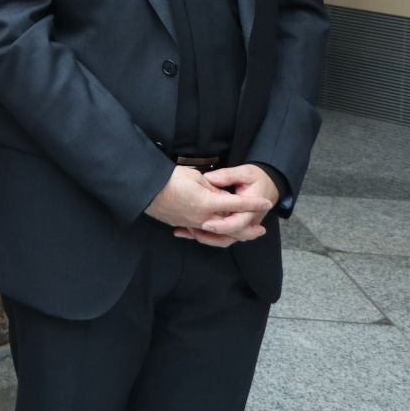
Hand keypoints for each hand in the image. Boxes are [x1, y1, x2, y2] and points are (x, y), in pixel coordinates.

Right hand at [145, 165, 273, 240]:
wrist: (143, 189)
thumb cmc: (168, 178)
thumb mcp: (194, 177)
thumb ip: (212, 187)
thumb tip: (222, 195)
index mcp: (208, 202)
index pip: (237, 204)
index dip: (253, 203)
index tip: (266, 202)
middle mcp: (203, 217)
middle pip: (232, 228)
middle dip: (248, 230)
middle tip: (261, 230)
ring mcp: (192, 223)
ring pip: (218, 233)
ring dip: (232, 234)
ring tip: (243, 233)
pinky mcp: (182, 225)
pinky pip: (202, 232)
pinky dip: (212, 234)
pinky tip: (215, 232)